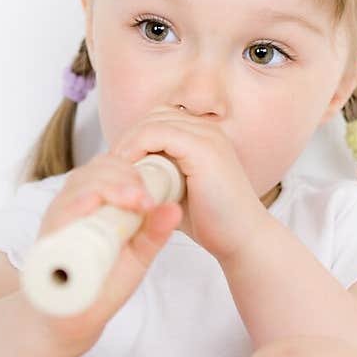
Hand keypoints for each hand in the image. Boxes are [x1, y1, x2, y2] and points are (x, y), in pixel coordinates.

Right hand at [32, 151, 182, 354]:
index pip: (108, 168)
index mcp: (94, 204)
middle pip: (94, 171)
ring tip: (134, 201)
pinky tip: (94, 203)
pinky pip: (59, 215)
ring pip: (78, 186)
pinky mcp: (48, 241)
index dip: (131, 170)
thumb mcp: (137, 255)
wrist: (75, 318)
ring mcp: (59, 222)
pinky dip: (76, 205)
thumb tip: (175, 209)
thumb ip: (154, 233)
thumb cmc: (104, 282)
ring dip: (107, 187)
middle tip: (146, 198)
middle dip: (123, 177)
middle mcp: (73, 206)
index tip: (153, 190)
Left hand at [113, 109, 269, 261]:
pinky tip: (130, 171)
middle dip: (130, 138)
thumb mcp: (180, 191)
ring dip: (131, 143)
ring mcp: (207, 136)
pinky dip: (138, 148)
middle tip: (113, 167)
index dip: (136, 138)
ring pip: (153, 122)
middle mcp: (208, 130)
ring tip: (118, 170)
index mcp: (205, 137)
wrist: (243, 239)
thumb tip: (127, 174)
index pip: (160, 120)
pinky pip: (157, 134)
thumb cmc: (213, 222)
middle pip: (154, 116)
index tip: (120, 165)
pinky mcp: (203, 148)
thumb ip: (160, 176)